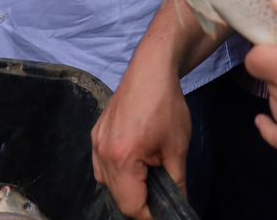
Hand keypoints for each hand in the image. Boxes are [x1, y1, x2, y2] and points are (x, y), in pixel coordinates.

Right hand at [91, 52, 191, 218]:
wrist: (150, 70)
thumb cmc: (166, 106)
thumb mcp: (177, 149)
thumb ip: (177, 185)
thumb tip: (180, 208)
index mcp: (122, 158)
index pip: (132, 206)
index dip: (150, 216)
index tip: (165, 212)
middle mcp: (102, 153)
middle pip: (118, 198)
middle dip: (140, 202)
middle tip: (161, 196)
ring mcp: (96, 143)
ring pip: (108, 183)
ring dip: (127, 189)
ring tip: (150, 178)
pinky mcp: (96, 135)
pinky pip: (102, 167)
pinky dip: (117, 173)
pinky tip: (134, 165)